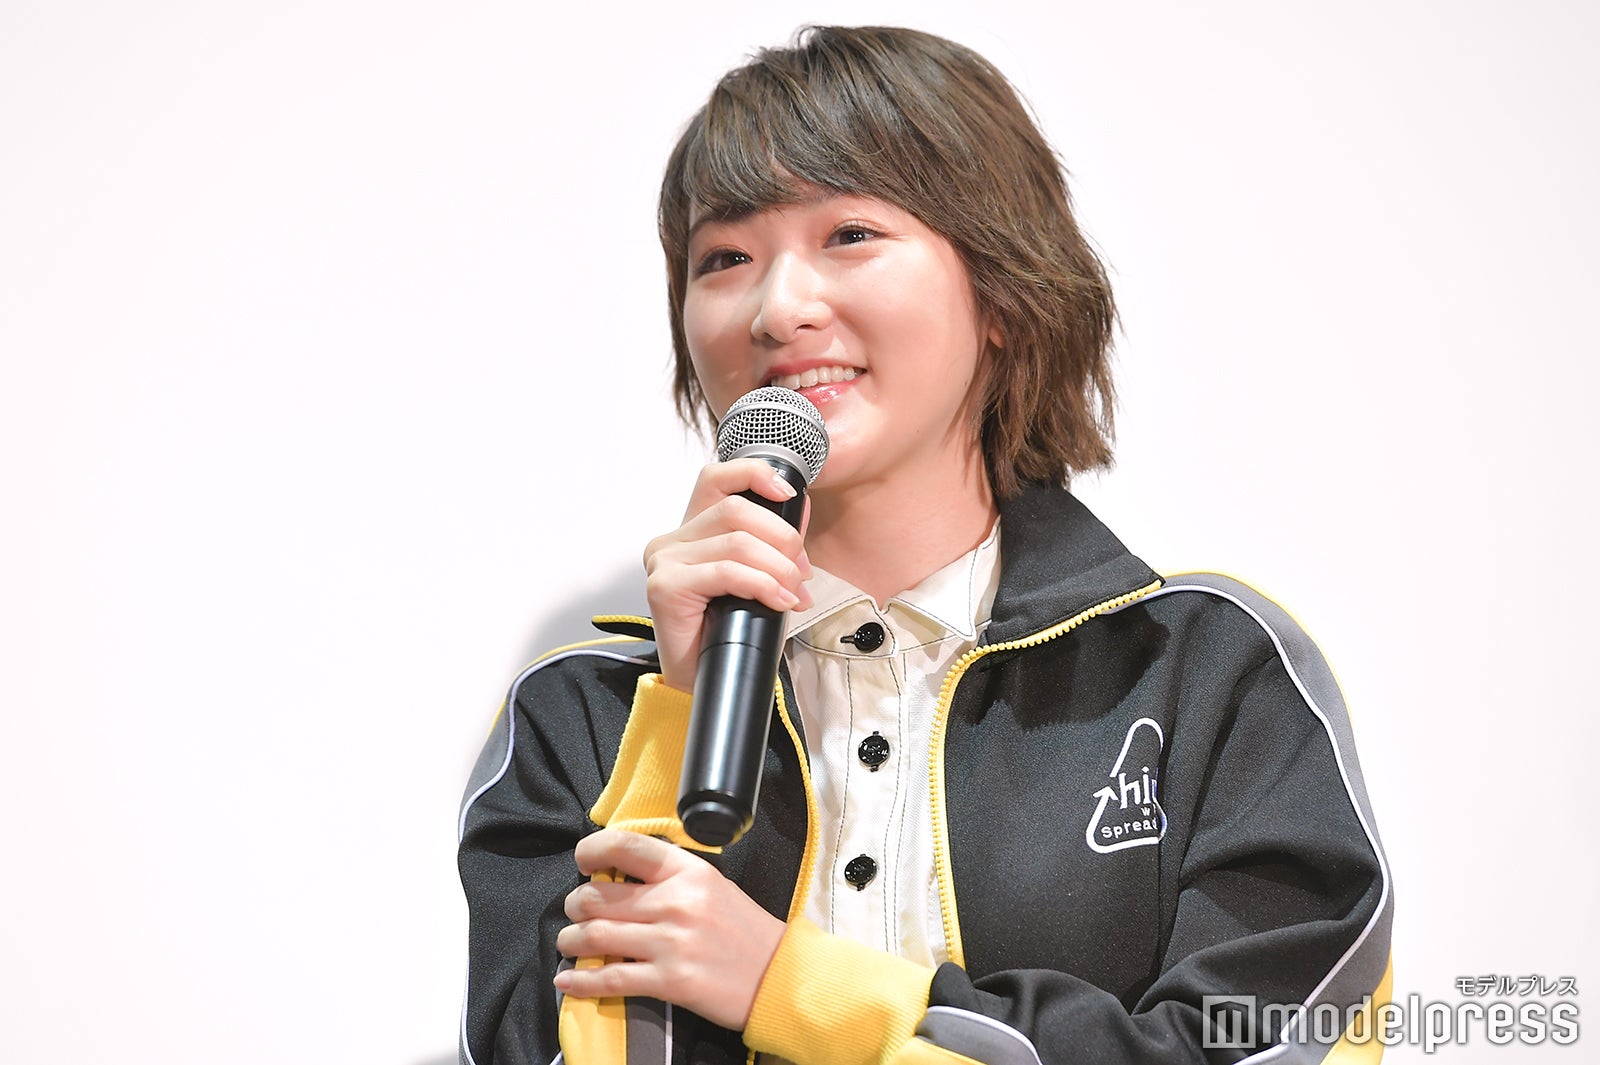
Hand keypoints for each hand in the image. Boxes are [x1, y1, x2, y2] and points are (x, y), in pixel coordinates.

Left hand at [554, 829, 785, 1030]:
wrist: (778, 975)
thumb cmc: (743, 930)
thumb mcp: (711, 885)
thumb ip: (668, 878)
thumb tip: (616, 878)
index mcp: (687, 871)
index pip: (625, 846)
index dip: (591, 850)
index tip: (582, 861)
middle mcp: (675, 901)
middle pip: (597, 896)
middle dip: (574, 905)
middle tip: (575, 912)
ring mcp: (671, 942)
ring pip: (595, 936)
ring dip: (570, 941)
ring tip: (569, 943)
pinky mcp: (669, 981)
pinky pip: (610, 979)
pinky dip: (580, 982)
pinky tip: (567, 981)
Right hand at [643, 459, 812, 692]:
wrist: (708, 682)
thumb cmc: (731, 631)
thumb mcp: (761, 576)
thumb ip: (774, 540)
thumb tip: (801, 506)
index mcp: (692, 530)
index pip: (718, 478)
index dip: (755, 475)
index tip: (788, 493)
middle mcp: (672, 540)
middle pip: (736, 510)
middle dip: (782, 538)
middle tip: (801, 573)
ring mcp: (664, 561)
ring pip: (736, 541)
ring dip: (778, 567)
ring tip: (793, 592)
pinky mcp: (664, 586)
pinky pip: (726, 571)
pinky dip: (762, 584)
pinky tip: (778, 601)